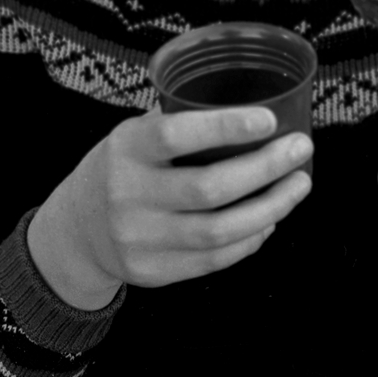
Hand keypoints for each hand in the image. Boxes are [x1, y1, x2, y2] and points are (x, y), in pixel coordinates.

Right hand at [27, 107, 312, 308]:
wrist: (76, 231)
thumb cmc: (123, 166)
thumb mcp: (135, 133)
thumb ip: (181, 122)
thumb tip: (256, 103)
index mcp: (127, 149)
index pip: (175, 135)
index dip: (225, 126)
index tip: (270, 119)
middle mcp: (129, 196)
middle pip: (209, 188)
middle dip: (265, 168)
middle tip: (302, 149)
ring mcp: (140, 240)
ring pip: (219, 231)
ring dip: (271, 207)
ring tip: (299, 185)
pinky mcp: (154, 272)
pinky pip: (214, 259)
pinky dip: (251, 238)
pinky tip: (272, 218)